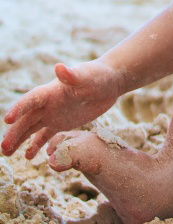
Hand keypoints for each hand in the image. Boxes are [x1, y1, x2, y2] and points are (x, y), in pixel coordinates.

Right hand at [1, 59, 123, 158]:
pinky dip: (36, 145)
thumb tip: (59, 67)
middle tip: (3, 148)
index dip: (19, 108)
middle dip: (15, 132)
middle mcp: (48, 103)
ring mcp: (54, 113)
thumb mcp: (88, 76)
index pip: (31, 100)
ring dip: (19, 139)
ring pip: (32, 128)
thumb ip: (72, 75)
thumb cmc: (99, 76)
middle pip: (27, 118)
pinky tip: (28, 157)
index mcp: (52, 91)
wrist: (110, 82)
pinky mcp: (62, 122)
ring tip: (7, 153)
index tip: (7, 119)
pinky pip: (45, 135)